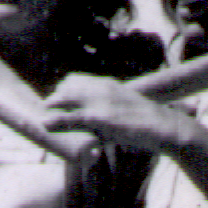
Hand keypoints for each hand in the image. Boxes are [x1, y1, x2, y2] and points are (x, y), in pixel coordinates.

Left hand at [42, 73, 190, 154]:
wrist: (164, 127)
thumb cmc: (148, 123)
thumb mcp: (127, 108)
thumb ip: (111, 111)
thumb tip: (101, 125)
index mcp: (108, 84)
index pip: (75, 80)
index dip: (63, 92)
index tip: (59, 104)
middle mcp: (101, 87)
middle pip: (66, 87)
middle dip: (55, 100)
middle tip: (49, 113)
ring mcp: (99, 101)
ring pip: (64, 99)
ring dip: (51, 107)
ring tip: (43, 119)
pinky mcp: (99, 117)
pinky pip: (71, 118)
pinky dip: (56, 121)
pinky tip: (45, 125)